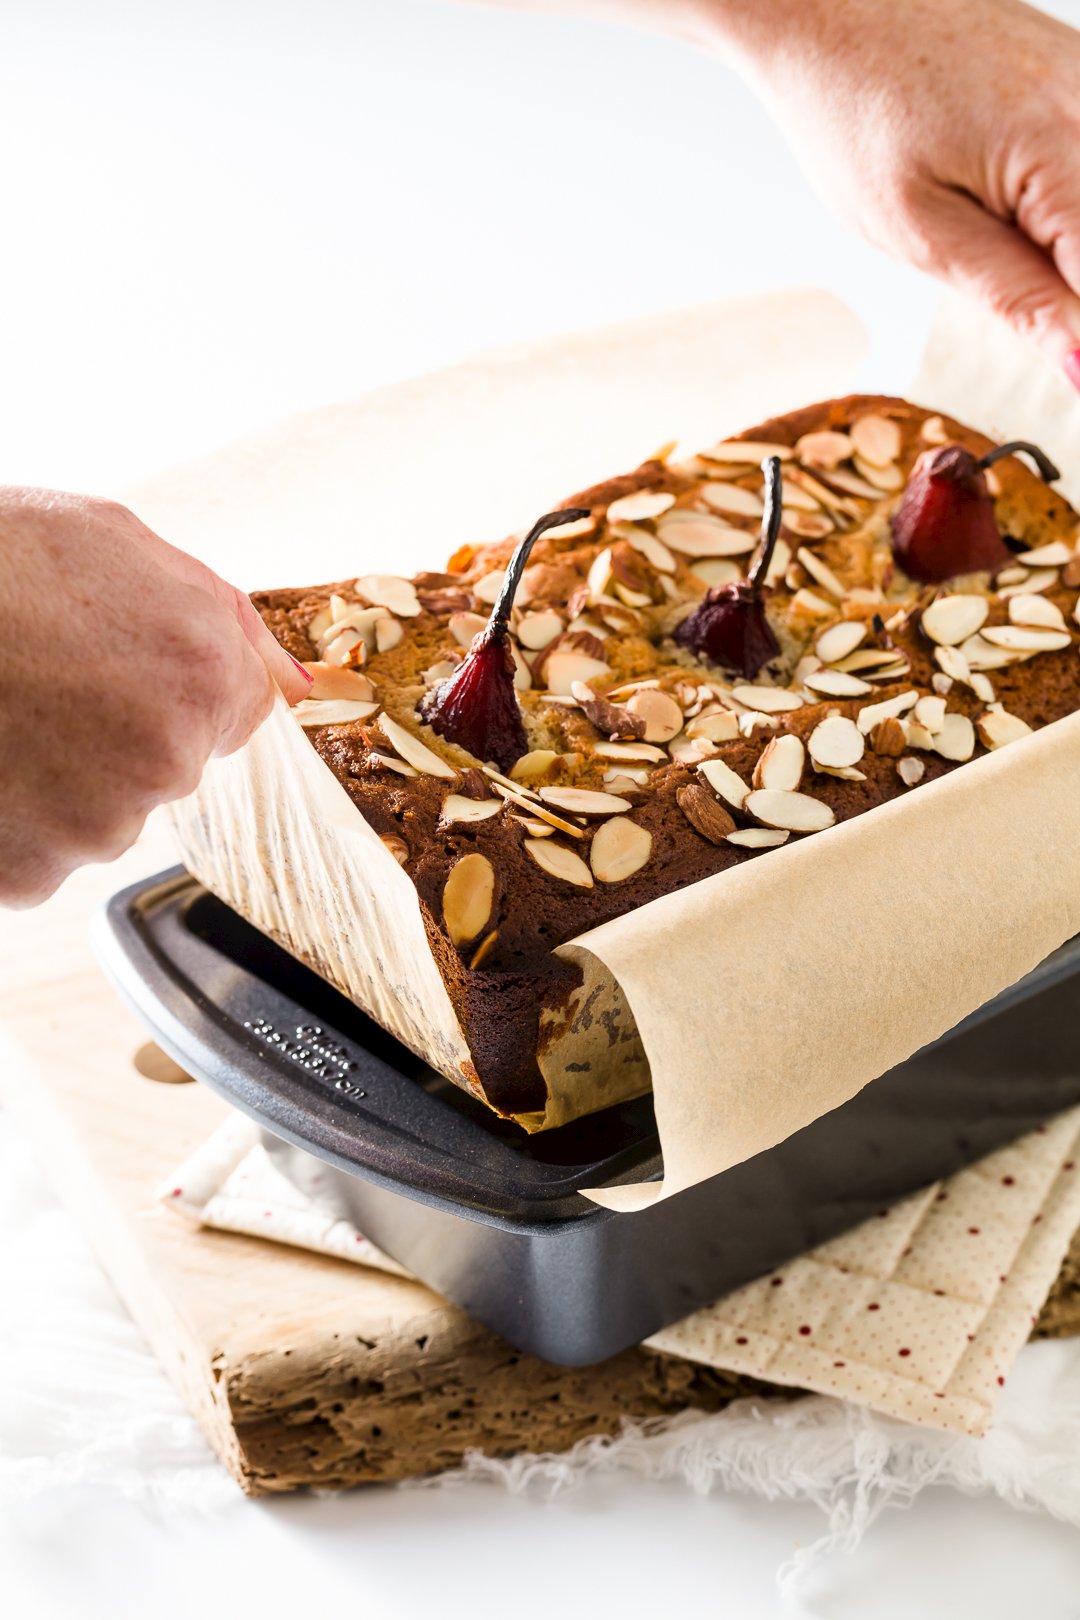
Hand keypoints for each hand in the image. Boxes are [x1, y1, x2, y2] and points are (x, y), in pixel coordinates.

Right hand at [0, 488, 311, 905]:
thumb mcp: (111, 539)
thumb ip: (218, 614)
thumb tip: (291, 680)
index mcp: (202, 673)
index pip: (237, 709)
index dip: (172, 681)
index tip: (115, 664)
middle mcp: (164, 761)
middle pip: (166, 765)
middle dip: (113, 729)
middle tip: (35, 678)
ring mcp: (94, 826)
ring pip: (99, 814)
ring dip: (56, 779)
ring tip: (1, 713)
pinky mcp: (26, 871)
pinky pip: (35, 855)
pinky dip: (9, 823)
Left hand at [695, 0, 1079, 381]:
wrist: (832, 8)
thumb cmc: (856, 116)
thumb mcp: (920, 230)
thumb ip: (1014, 296)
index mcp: (1057, 146)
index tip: (1070, 379)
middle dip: (1074, 293)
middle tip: (995, 282)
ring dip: (1065, 250)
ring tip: (988, 239)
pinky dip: (1064, 209)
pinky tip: (1018, 210)